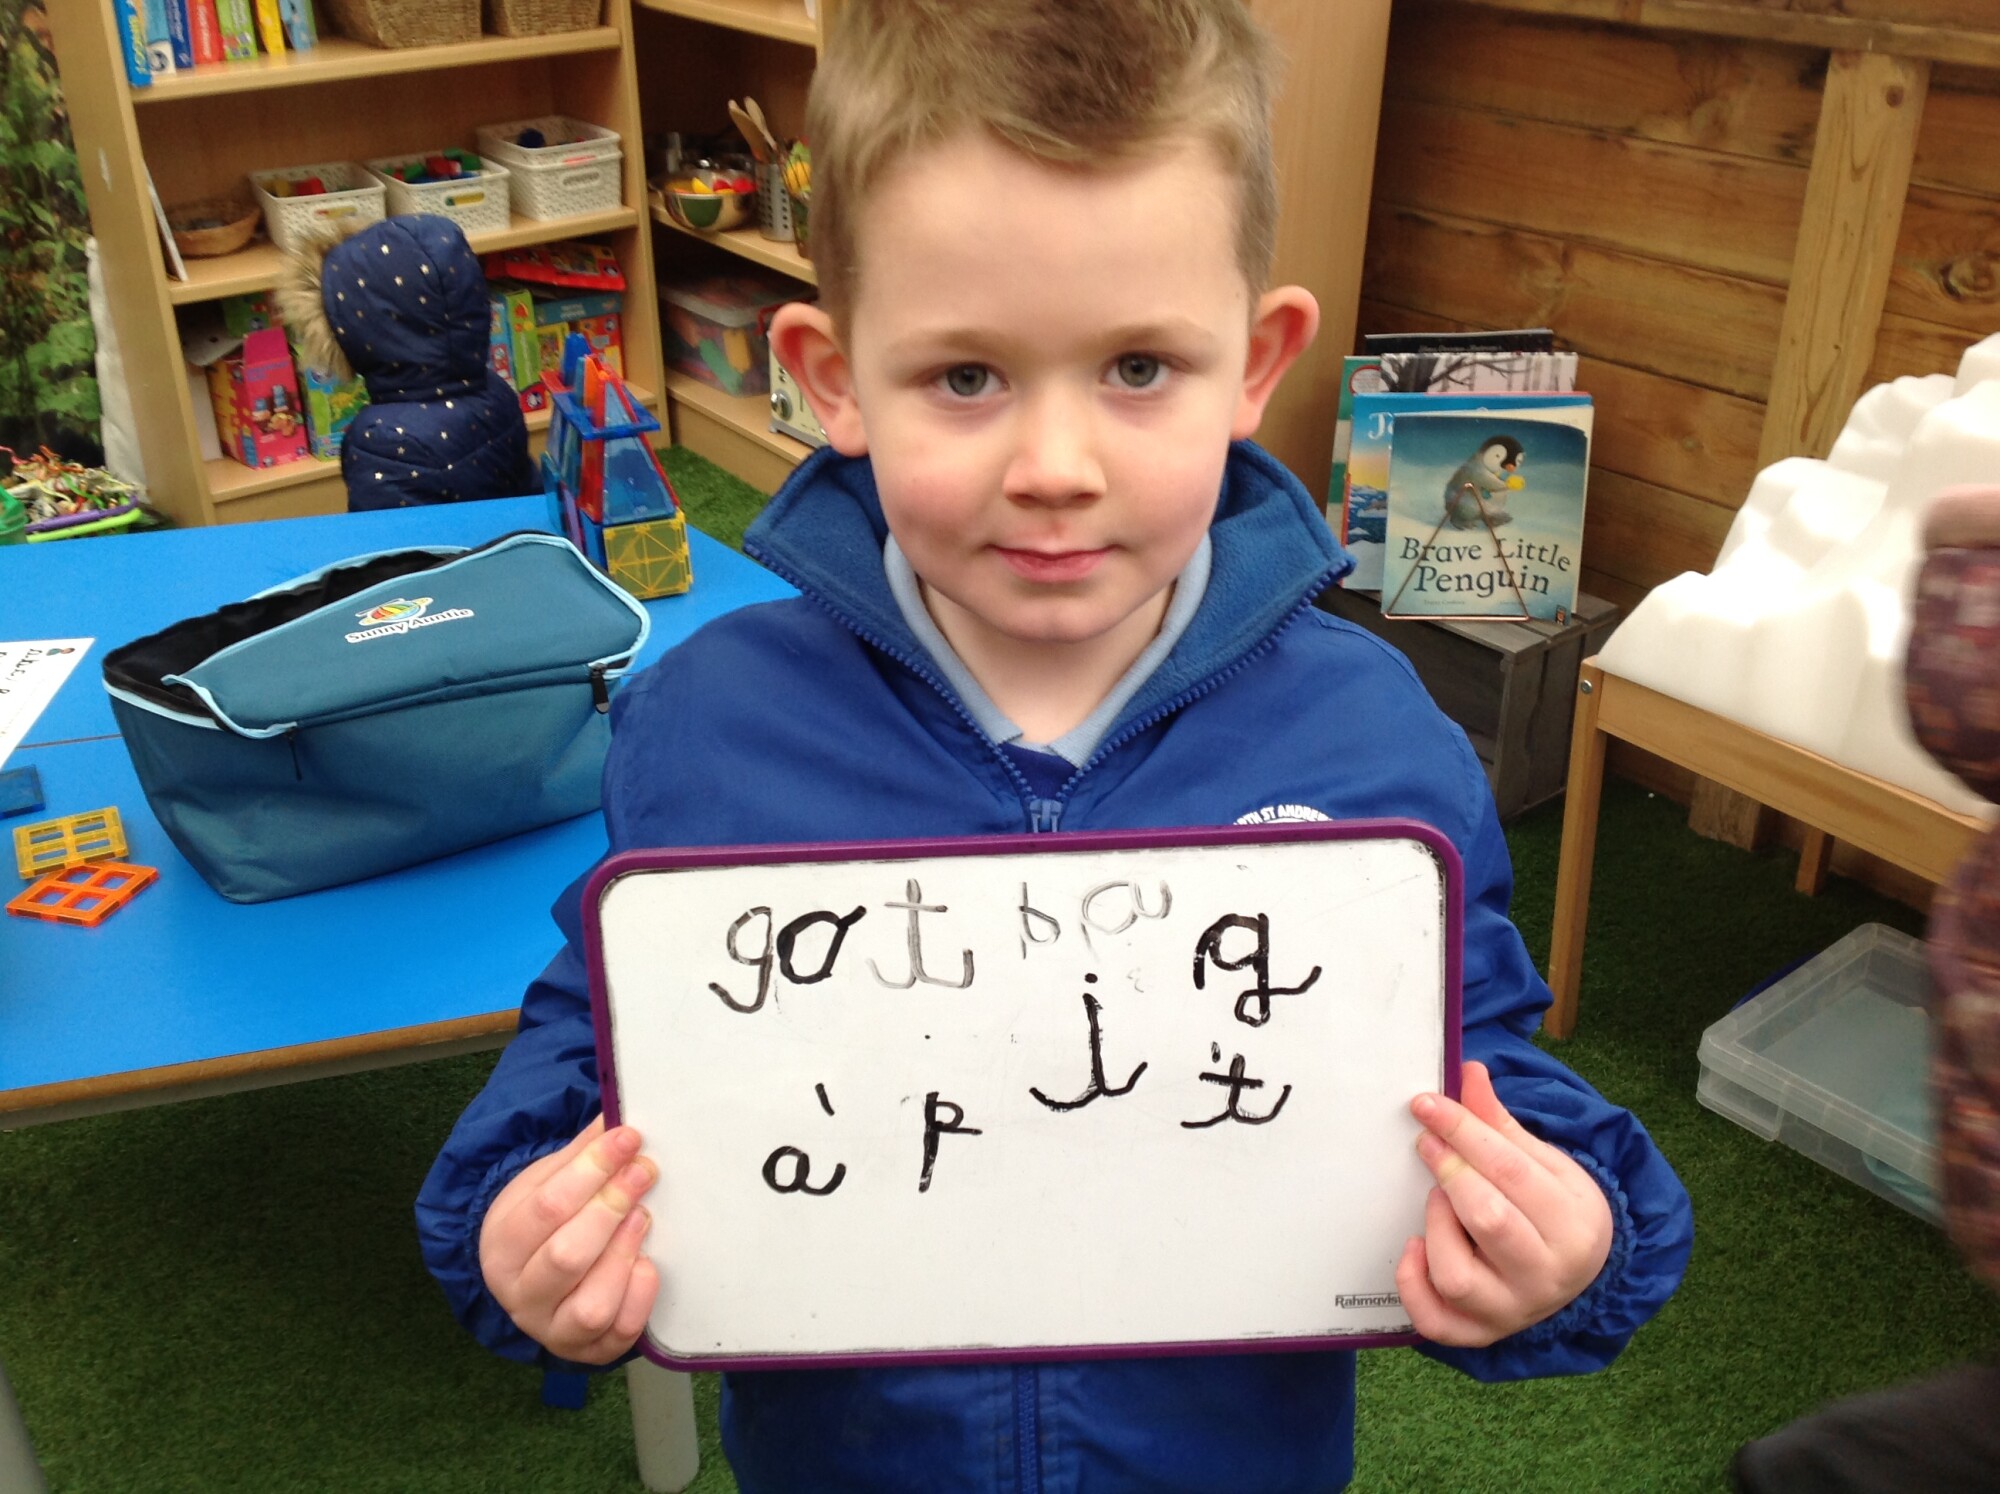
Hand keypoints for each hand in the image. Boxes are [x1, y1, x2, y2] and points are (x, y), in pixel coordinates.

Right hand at [479, 1115, 660, 1363]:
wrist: (529, 1276)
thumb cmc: (542, 1222)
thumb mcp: (546, 1182)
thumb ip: (581, 1154)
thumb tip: (617, 1118)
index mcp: (502, 1245)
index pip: (547, 1206)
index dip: (593, 1168)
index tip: (628, 1138)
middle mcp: (520, 1296)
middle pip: (566, 1256)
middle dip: (611, 1208)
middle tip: (643, 1172)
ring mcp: (553, 1330)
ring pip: (590, 1307)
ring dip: (623, 1256)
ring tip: (643, 1218)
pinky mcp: (588, 1352)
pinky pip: (618, 1336)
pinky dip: (638, 1299)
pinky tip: (648, 1265)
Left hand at [1395, 1060, 1612, 1346]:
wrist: (1579, 1271)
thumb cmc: (1555, 1208)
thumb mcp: (1545, 1163)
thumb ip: (1501, 1124)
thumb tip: (1468, 1072)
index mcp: (1572, 1225)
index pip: (1510, 1171)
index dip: (1463, 1131)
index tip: (1426, 1104)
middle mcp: (1545, 1276)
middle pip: (1487, 1220)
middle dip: (1448, 1171)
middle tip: (1425, 1142)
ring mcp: (1511, 1311)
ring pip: (1456, 1275)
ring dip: (1435, 1227)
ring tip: (1437, 1201)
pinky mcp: (1479, 1335)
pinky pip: (1434, 1321)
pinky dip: (1413, 1285)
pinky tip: (1414, 1247)